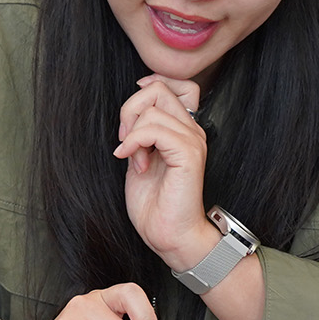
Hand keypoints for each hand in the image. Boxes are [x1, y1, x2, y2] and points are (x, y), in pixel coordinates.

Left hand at [115, 75, 214, 270]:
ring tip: (134, 160)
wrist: (169, 235)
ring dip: (131, 134)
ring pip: (152, 107)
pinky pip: (153, 129)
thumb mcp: (141, 158)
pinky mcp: (188, 154)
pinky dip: (134, 143)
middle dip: (130, 110)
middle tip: (125, 141)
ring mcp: (193, 140)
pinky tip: (135, 164)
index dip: (152, 85)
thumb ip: (141, 133)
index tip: (132, 114)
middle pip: (159, 88)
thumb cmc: (155, 204)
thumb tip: (130, 113)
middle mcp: (193, 130)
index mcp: (184, 129)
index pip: (180, 84)